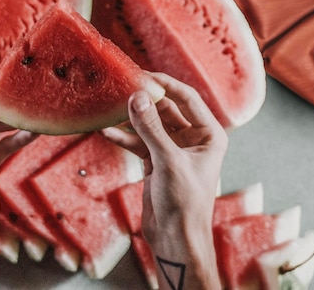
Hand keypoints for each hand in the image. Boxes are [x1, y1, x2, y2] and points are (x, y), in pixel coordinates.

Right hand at [102, 72, 226, 289]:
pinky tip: (105, 130)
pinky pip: (138, 141)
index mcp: (208, 134)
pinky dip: (123, 136)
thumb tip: (137, 96)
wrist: (175, 239)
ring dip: (131, 117)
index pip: (186, 98)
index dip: (165, 84)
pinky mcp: (156, 161)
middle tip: (122, 87)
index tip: (142, 74)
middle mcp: (192, 139)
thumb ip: (151, 128)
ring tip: (110, 106)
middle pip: (166, 108)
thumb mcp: (168, 161)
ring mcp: (172, 149)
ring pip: (149, 124)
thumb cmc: (185, 203)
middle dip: (144, 99)